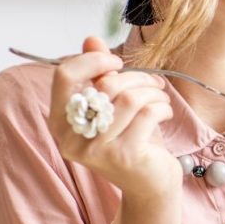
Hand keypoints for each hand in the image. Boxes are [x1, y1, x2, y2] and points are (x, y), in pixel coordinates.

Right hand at [48, 36, 181, 198]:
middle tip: (153, 82)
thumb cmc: (129, 139)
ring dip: (152, 91)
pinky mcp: (123, 156)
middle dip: (136, 77)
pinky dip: (161, 107)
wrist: (149, 184)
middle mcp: (71, 138)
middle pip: (103, 85)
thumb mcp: (111, 105)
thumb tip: (91, 39)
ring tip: (160, 97)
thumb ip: (97, 73)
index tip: (116, 62)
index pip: (64, 76)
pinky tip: (164, 112)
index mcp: (60, 121)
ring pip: (129, 98)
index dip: (92, 61)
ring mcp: (96, 149)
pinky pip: (147, 113)